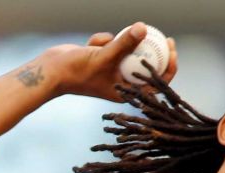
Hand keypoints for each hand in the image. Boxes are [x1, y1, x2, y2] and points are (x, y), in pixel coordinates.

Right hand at [44, 22, 177, 100]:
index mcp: (126, 92)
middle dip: (155, 50)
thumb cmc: (77, 70)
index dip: (168, 68)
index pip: (155, 82)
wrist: (52, 70)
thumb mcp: (105, 56)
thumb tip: (144, 28)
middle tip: (166, 37)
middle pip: (146, 65)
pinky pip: (112, 44)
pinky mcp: (102, 58)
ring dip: (117, 42)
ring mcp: (111, 70)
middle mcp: (121, 82)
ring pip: (126, 50)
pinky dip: (102, 40)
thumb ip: (124, 43)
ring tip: (103, 45)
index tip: (172, 51)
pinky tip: (90, 45)